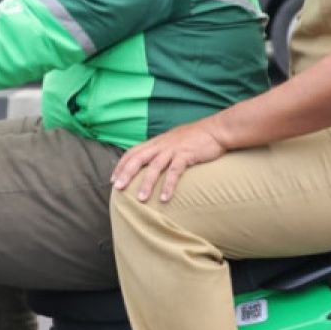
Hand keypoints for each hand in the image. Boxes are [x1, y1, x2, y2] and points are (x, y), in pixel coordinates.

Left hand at [111, 118, 228, 202]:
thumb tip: (152, 163)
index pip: (133, 152)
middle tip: (117, 188)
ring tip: (140, 199)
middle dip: (126, 174)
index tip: (113, 178)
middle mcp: (162, 145)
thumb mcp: (174, 141)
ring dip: (146, 184)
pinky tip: (164, 198)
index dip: (121, 165)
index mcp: (157, 142)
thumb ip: (162, 150)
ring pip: (154, 167)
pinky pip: (174, 171)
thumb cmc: (196, 138)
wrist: (217, 130)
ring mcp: (173, 149)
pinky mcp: (186, 154)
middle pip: (138, 158)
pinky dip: (168, 185)